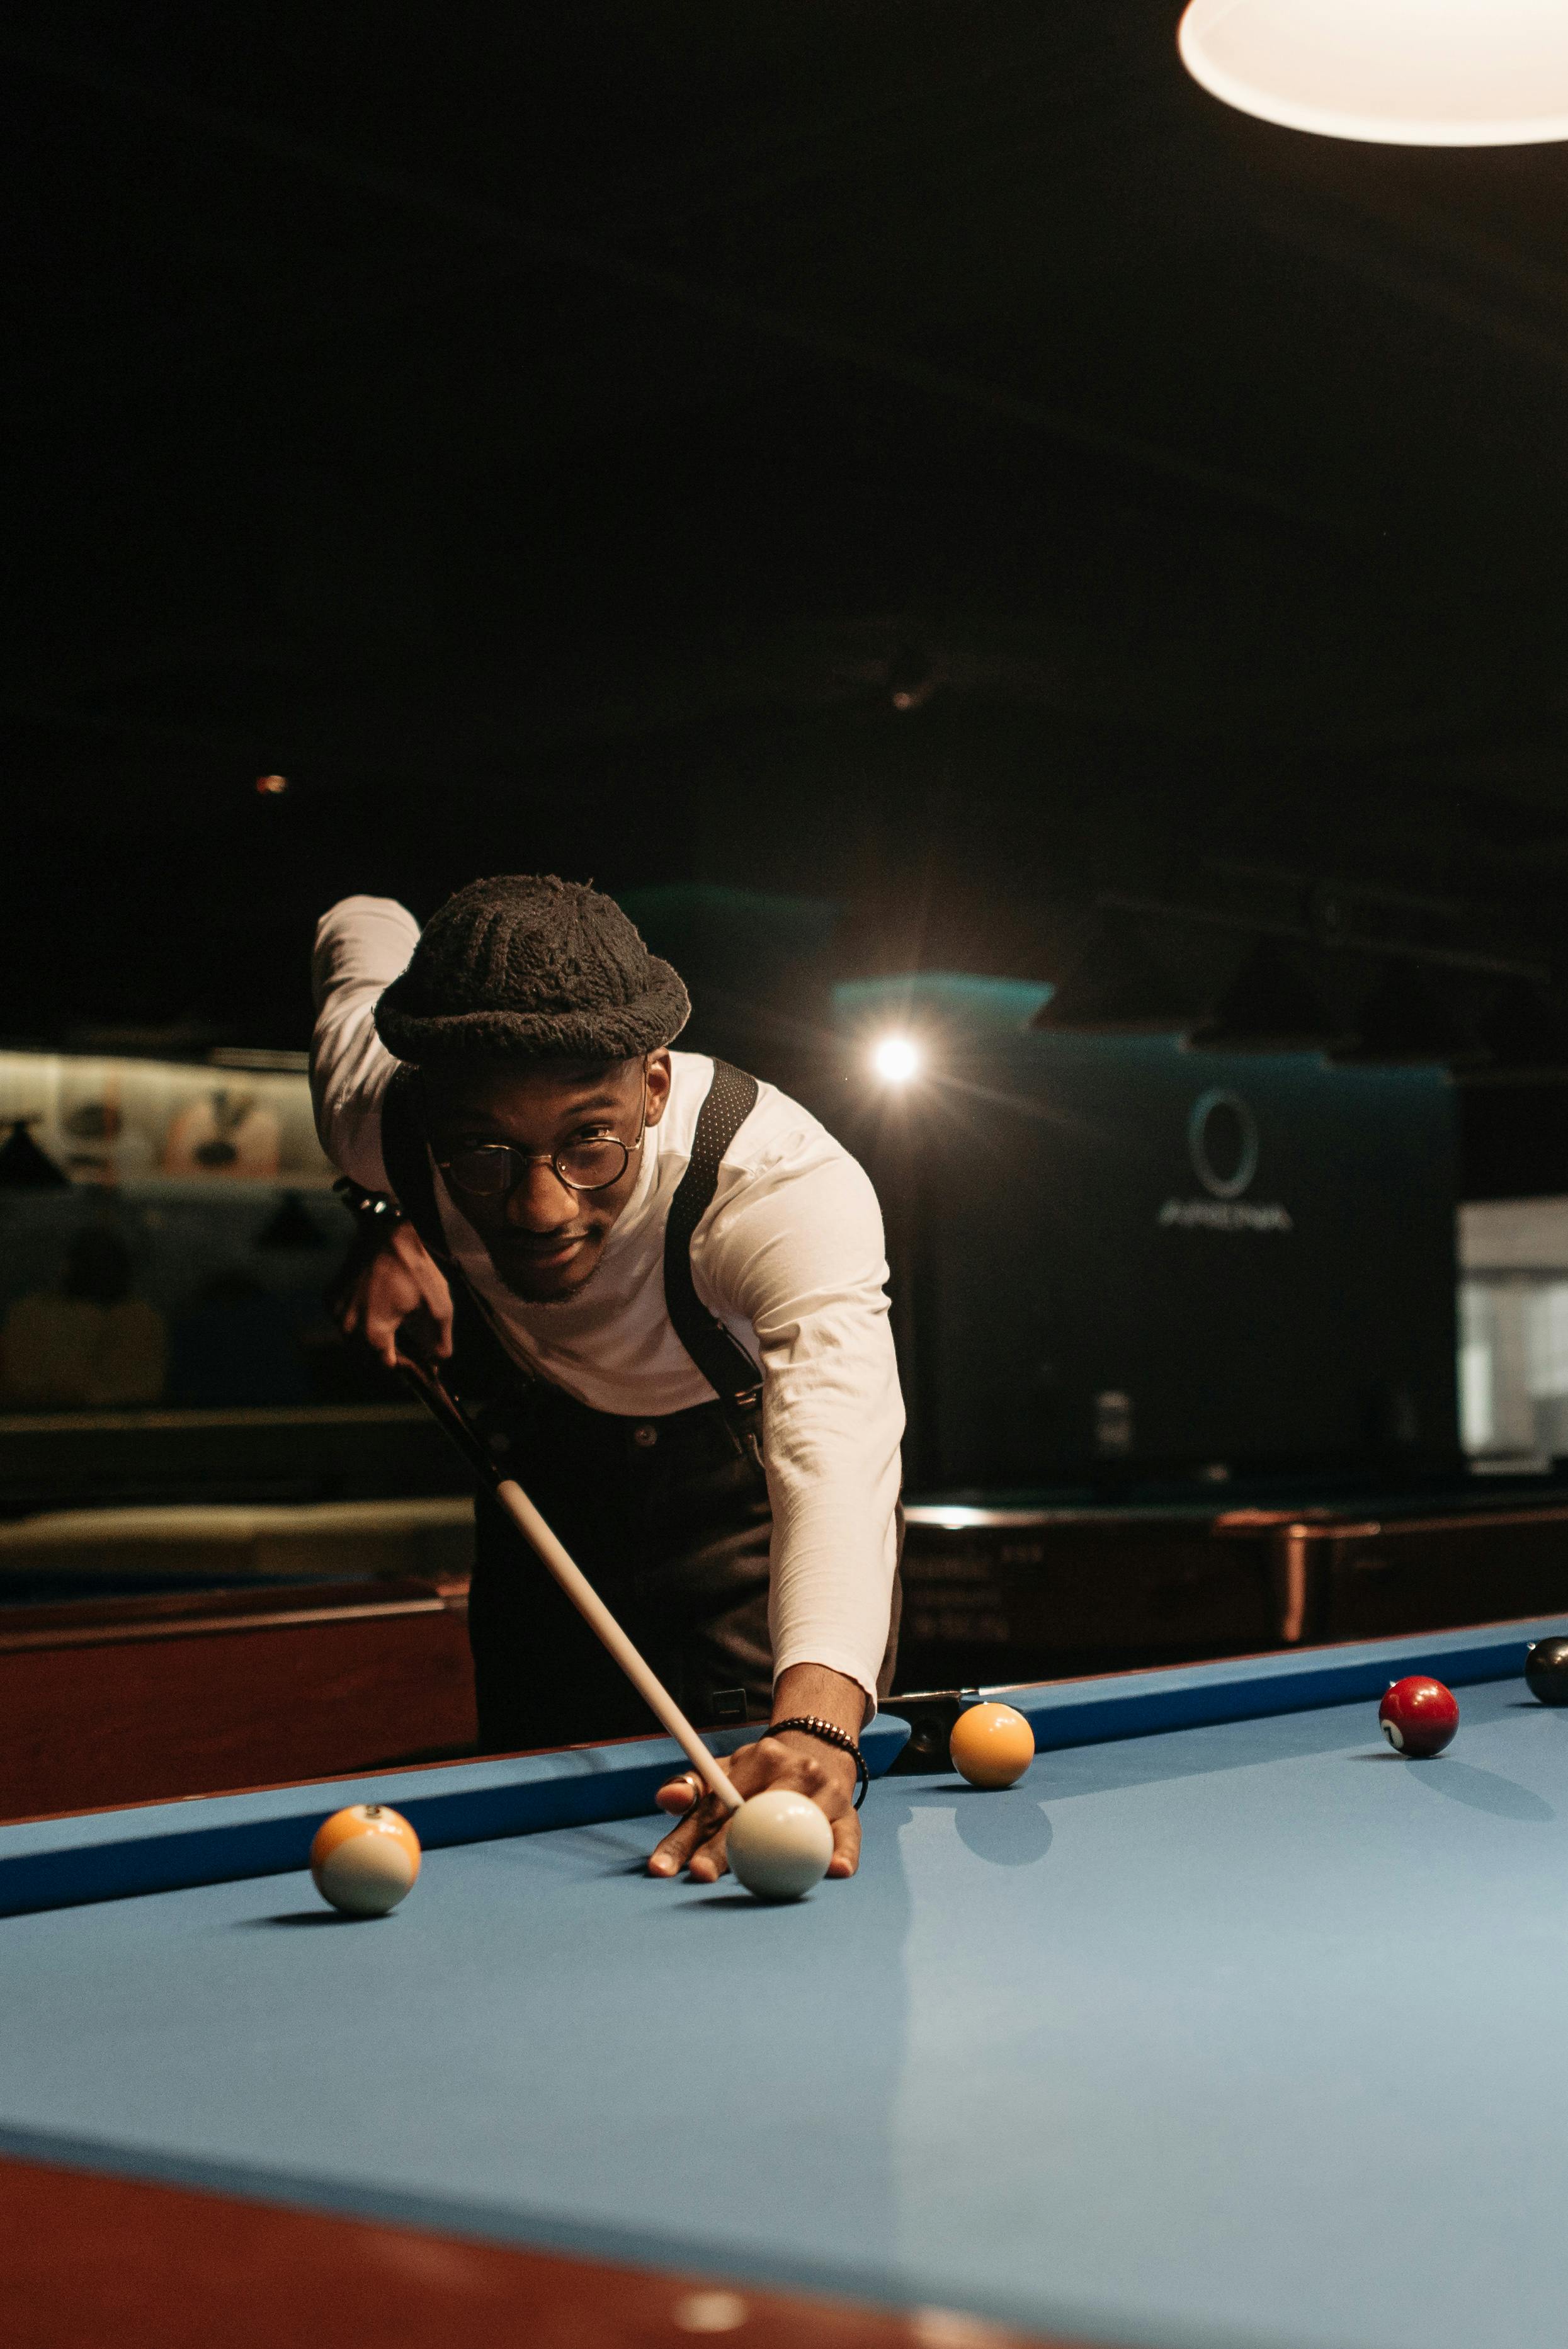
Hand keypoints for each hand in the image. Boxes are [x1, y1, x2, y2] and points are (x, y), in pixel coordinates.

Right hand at [337, 1221, 454, 1369]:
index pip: (387, 1366)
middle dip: (385, 1354)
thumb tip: (437, 1364)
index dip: (404, 1364)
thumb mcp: (439, 1306)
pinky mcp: (330, 1297)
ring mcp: (336, 1312)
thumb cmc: (415, 1268)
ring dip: (368, 1339)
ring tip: (390, 1324)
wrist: (386, 1230)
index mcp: (373, 1333)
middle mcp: (348, 1328)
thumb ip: (439, 1342)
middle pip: (367, 1357)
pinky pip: (342, 1321)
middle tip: (405, 1342)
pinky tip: (373, 1307)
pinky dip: (355, 1321)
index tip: (417, 1356)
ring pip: (352, 1341)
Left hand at [647, 1662, 870, 1884]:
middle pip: (754, 1816)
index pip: (717, 1804)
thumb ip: (693, 1786)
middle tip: (700, 1874)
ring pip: (799, 1827)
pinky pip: (847, 1835)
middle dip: (722, 1849)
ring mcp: (826, 1791)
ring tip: (765, 1881)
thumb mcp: (728, 1770)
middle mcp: (795, 1771)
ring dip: (783, 1858)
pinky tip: (836, 1870)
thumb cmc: (764, 1771)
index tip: (664, 1866)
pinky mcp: (849, 1813)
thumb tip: (666, 1799)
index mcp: (760, 1759)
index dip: (688, 1836)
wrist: (821, 1749)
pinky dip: (843, 1853)